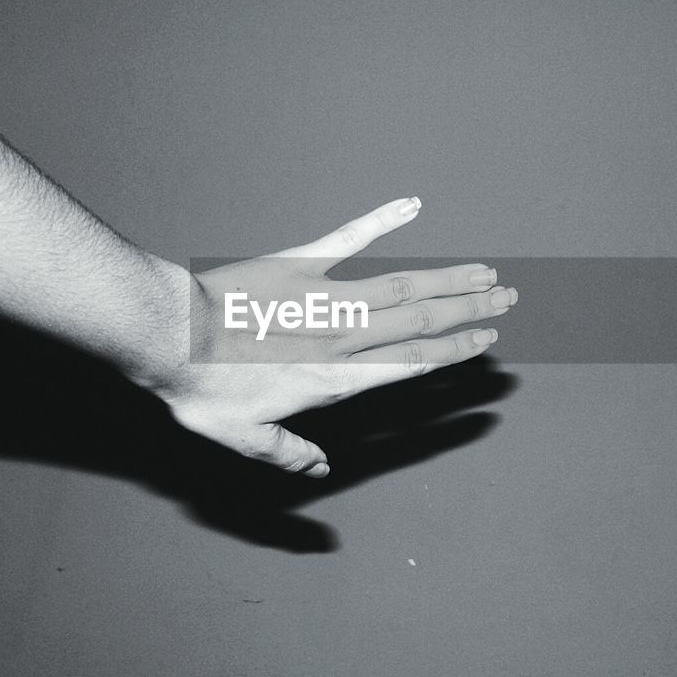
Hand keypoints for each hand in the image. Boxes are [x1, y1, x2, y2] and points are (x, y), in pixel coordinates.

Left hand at [146, 197, 516, 476]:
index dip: (453, 353)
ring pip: (399, 286)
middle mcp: (341, 336)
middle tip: (507, 299)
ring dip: (445, 278)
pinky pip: (347, 238)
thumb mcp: (244, 437)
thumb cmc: (202, 391)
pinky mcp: (298, 263)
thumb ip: (288, 453)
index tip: (485, 342)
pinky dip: (381, 220)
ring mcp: (324, 296)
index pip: (410, 365)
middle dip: (468, 311)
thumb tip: (319, 471)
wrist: (169, 337)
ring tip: (484, 271)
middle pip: (419, 322)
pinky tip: (412, 206)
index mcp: (334, 380)